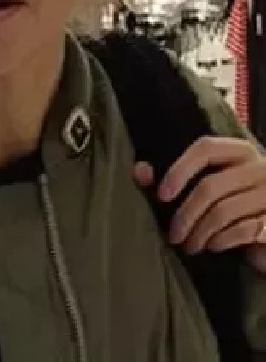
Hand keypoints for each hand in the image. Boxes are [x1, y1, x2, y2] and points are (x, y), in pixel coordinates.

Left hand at [134, 136, 265, 271]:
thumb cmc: (235, 208)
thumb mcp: (208, 190)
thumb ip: (174, 179)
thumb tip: (140, 171)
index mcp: (240, 152)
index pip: (206, 148)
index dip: (179, 169)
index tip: (161, 195)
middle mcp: (261, 167)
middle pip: (211, 186)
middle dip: (185, 215)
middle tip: (173, 235)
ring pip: (224, 210)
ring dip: (200, 232)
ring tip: (189, 245)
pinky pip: (244, 230)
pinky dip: (221, 240)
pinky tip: (213, 246)